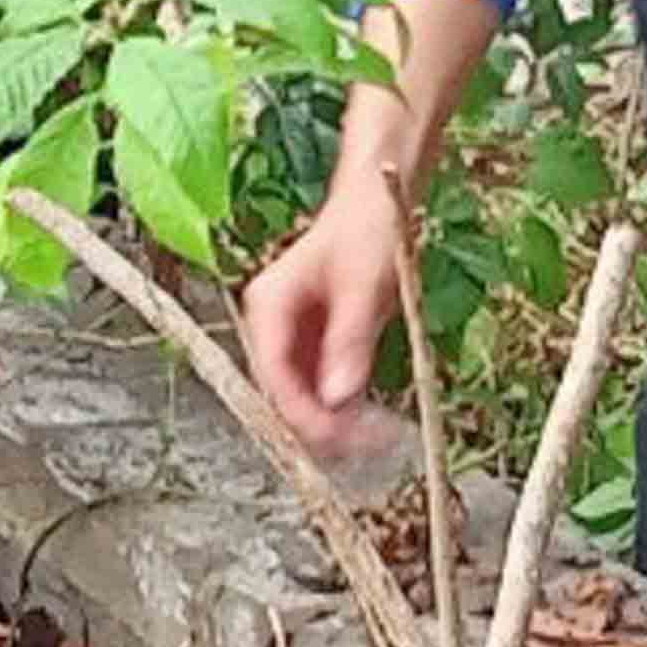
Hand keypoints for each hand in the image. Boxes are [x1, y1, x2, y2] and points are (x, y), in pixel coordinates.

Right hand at [235, 193, 405, 455]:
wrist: (378, 200)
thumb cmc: (366, 231)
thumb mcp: (363, 287)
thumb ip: (348, 342)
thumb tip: (338, 401)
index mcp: (266, 306)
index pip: (273, 376)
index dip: (302, 414)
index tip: (340, 439)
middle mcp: (270, 326)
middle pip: (284, 393)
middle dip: (322, 425)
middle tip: (369, 446)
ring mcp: (291, 336)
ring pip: (303, 396)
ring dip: (335, 421)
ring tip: (380, 439)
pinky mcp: (314, 343)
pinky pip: (323, 385)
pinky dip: (346, 406)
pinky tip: (375, 419)